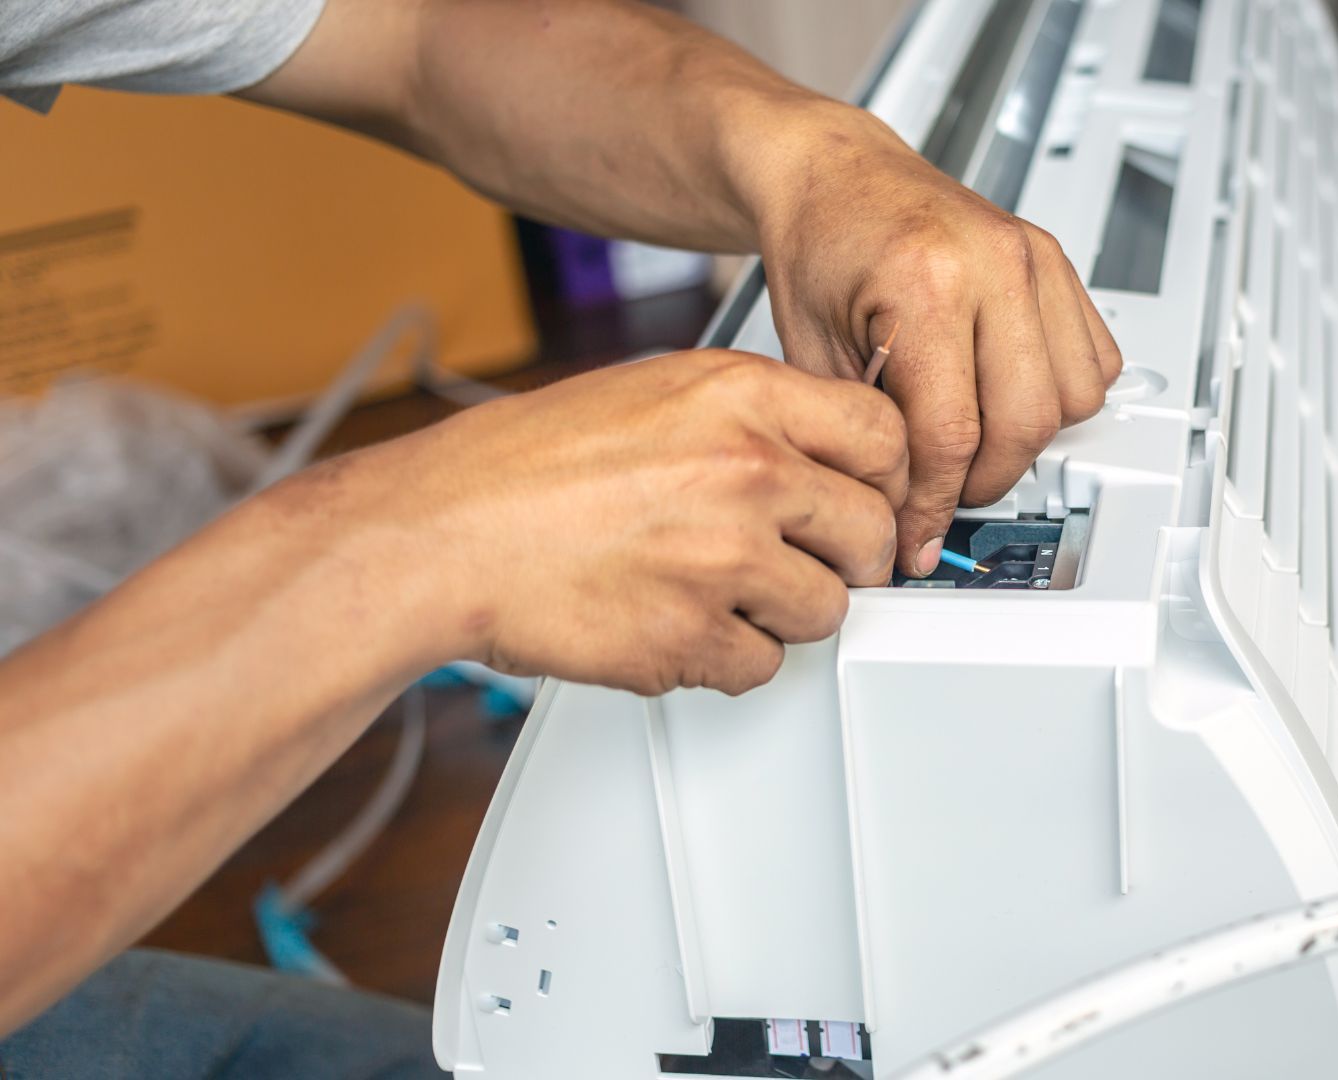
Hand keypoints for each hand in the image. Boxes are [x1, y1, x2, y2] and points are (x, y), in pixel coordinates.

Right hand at [314, 350, 906, 694]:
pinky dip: (728, 657)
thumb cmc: (529, 464)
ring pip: (827, 610)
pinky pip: (763, 666)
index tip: (870, 497)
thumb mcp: (656, 391)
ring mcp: (723, 560)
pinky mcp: (691, 638)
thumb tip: (827, 447)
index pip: (885, 435)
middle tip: (810, 561)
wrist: (442, 533)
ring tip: (719, 589)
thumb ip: (753, 414)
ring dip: (785, 612)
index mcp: (741, 396)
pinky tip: (679, 622)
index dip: (884, 477)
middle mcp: (746, 472)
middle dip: (847, 557)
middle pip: (872, 533)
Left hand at [750, 107, 1123, 575]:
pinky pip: (1097, 360)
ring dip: (1027, 441)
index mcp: (925, 282)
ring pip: (1074, 399)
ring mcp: (1035, 258)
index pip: (952, 434)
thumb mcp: (814, 352)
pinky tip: (1006, 397)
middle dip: (982, 483)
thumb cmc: (818, 244)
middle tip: (943, 496)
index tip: (917, 536)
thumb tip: (905, 515)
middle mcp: (994, 263)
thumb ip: (867, 435)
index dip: (934, 504)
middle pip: (1025, 424)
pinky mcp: (1057, 260)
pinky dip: (1061, 397)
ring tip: (972, 443)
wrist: (833, 174)